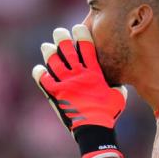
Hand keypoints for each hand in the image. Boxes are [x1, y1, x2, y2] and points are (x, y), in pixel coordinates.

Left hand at [32, 24, 126, 157]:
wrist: (94, 130)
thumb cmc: (109, 113)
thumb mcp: (119, 96)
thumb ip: (116, 85)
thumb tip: (118, 82)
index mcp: (93, 73)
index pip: (86, 47)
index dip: (81, 34)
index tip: (78, 28)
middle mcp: (77, 75)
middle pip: (66, 49)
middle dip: (62, 38)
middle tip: (59, 32)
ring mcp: (64, 84)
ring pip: (53, 61)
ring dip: (49, 52)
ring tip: (47, 47)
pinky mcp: (55, 94)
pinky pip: (43, 80)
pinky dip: (40, 74)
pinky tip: (39, 70)